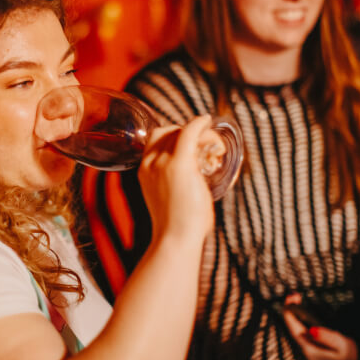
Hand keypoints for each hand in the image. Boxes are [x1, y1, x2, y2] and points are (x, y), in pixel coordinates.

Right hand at [137, 115, 214, 241]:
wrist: (175, 239)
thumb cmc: (176, 227)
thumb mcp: (167, 199)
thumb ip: (174, 185)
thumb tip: (195, 181)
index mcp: (144, 171)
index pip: (155, 139)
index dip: (174, 136)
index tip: (192, 144)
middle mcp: (150, 163)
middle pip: (168, 132)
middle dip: (188, 134)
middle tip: (208, 148)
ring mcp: (163, 162)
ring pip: (182, 132)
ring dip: (201, 134)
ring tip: (215, 148)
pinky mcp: (180, 164)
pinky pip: (189, 133)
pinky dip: (200, 124)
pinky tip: (208, 120)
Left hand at [282, 297, 357, 359]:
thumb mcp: (342, 348)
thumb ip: (327, 337)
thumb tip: (312, 330)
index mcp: (309, 348)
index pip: (293, 327)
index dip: (290, 312)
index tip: (291, 298)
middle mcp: (306, 347)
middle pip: (293, 326)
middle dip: (291, 309)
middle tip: (294, 295)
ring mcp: (309, 347)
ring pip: (297, 327)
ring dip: (295, 313)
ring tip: (296, 299)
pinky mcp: (314, 346)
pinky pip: (302, 329)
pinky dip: (301, 319)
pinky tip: (303, 313)